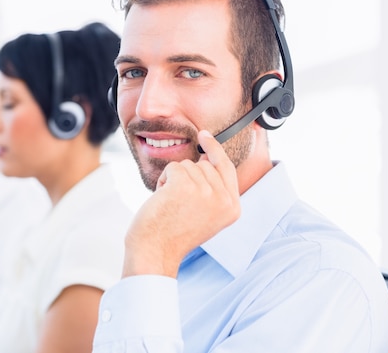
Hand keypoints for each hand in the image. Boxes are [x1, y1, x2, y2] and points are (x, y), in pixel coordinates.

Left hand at [123, 130, 240, 277]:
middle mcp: (224, 200)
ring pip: (188, 165)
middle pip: (205, 164)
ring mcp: (207, 192)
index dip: (215, 149)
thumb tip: (206, 157)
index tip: (204, 136)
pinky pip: (174, 167)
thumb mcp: (205, 214)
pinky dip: (163, 180)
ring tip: (171, 204)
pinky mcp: (186, 186)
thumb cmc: (174, 234)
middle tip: (177, 202)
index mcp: (233, 208)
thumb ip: (213, 189)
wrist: (155, 251)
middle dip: (186, 177)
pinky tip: (162, 199)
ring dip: (173, 180)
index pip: (227, 168)